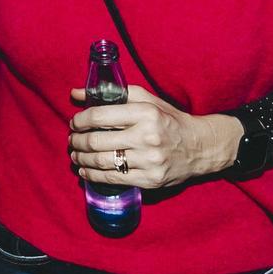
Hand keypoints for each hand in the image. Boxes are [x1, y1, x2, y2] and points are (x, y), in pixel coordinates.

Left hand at [67, 87, 242, 189]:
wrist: (200, 147)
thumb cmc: (169, 120)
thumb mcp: (147, 100)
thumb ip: (113, 94)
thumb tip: (76, 93)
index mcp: (145, 113)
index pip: (100, 116)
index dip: (80, 120)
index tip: (74, 123)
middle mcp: (147, 136)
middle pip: (97, 141)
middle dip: (77, 141)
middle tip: (72, 140)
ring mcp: (149, 160)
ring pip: (102, 161)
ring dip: (81, 158)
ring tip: (75, 154)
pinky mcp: (150, 180)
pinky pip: (113, 178)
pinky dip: (93, 175)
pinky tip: (85, 170)